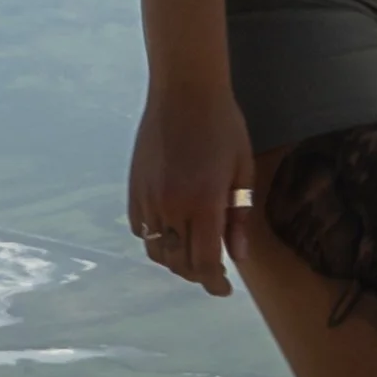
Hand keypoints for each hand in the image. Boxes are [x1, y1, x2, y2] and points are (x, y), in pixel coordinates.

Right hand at [127, 80, 254, 295]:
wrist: (184, 88)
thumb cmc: (223, 125)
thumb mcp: (242, 169)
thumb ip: (239, 216)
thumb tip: (237, 256)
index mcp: (203, 203)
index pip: (204, 263)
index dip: (214, 283)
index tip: (224, 288)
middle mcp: (172, 205)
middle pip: (179, 262)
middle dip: (197, 273)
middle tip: (212, 268)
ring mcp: (149, 196)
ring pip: (156, 249)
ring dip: (174, 259)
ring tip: (190, 251)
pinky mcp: (134, 185)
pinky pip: (139, 227)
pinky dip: (154, 237)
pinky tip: (169, 228)